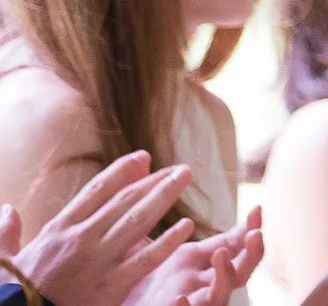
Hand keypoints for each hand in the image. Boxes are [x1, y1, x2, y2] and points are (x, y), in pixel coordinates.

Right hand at [0, 152, 200, 305]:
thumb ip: (7, 234)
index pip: (96, 191)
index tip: (144, 158)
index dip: (122, 172)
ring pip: (138, 221)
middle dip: (154, 181)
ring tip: (185, 179)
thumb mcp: (4, 261)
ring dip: (165, 196)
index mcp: (58, 230)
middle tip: (180, 168)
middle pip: (124, 201)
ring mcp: (98, 262)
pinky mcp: (111, 287)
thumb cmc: (12, 296)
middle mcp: (81, 240)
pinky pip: (145, 259)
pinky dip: (167, 242)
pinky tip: (187, 226)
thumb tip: (7, 210)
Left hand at [124, 210, 261, 305]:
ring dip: (226, 276)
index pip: (234, 242)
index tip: (258, 208)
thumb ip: (150, 219)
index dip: (250, 227)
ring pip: (221, 293)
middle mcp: (198, 282)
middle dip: (252, 252)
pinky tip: (180, 299)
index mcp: (195, 261)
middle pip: (240, 269)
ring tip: (221, 256)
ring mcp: (187, 301)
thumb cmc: (126, 282)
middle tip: (255, 233)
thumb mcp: (143, 247)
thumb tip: (151, 179)